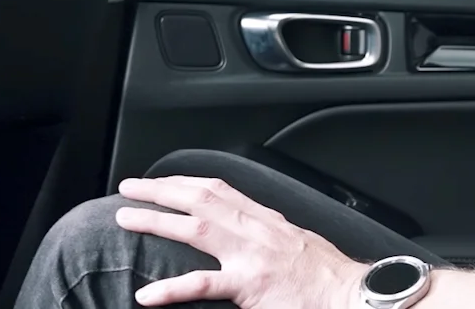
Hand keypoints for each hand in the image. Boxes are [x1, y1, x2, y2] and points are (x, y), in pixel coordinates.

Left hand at [114, 175, 364, 308]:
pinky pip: (204, 285)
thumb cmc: (327, 275)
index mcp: (266, 219)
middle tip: (129, 188)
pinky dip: (171, 289)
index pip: (219, 189)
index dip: (186, 181)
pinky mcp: (250, 286)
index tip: (161, 179)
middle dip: (161, 190)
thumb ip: (269, 235)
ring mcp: (251, 256)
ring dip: (156, 220)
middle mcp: (256, 230)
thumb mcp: (296, 242)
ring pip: (195, 229)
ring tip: (125, 219)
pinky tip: (146, 295)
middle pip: (201, 199)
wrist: (349, 294)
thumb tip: (247, 235)